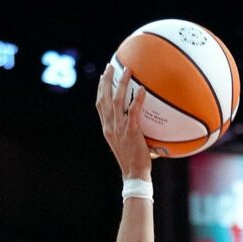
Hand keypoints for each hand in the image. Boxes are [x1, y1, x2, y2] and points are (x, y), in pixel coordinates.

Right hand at [96, 63, 152, 180]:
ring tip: (127, 70)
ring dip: (121, 83)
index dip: (100, 90)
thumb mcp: (126, 144)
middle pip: (104, 99)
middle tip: (110, 66)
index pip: (100, 105)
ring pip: (117, 101)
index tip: (102, 77)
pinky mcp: (131, 132)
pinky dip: (137, 99)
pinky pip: (133, 111)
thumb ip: (128, 130)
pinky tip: (142, 89)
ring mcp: (119, 129)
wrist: (134, 175)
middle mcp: (110, 127)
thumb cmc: (134, 162)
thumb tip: (140, 120)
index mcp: (107, 129)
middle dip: (106, 81)